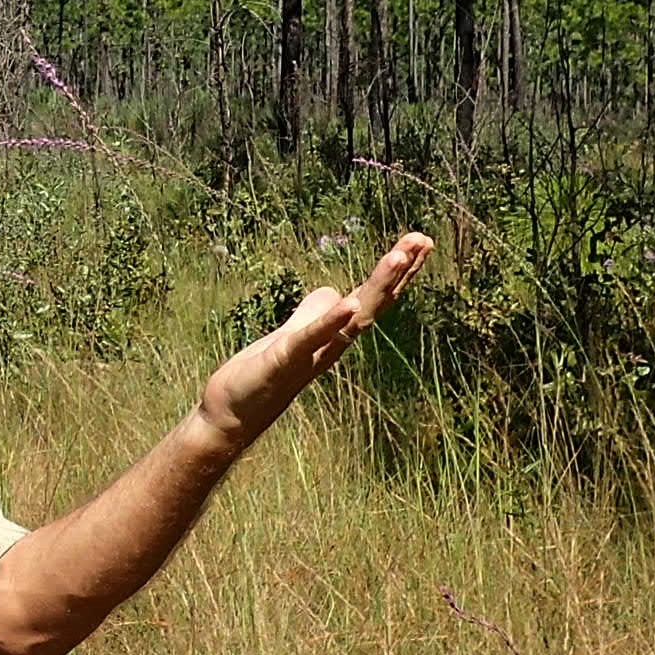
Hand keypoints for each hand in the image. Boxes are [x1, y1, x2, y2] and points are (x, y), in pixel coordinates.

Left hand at [197, 231, 432, 446]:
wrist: (231, 414)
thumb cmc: (261, 376)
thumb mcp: (292, 333)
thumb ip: (314, 314)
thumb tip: (336, 292)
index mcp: (333, 334)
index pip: (373, 298)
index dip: (397, 272)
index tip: (421, 241)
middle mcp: (332, 345)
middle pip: (373, 304)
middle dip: (398, 272)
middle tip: (423, 240)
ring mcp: (312, 354)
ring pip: (353, 318)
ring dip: (376, 286)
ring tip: (398, 257)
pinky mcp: (285, 360)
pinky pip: (313, 338)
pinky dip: (331, 321)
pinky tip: (350, 302)